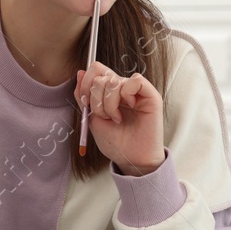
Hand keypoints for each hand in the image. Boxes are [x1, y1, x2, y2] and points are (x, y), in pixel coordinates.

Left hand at [76, 61, 164, 175]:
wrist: (131, 159)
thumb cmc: (115, 143)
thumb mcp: (91, 118)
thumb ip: (83, 96)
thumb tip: (80, 72)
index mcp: (108, 92)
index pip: (95, 70)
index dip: (85, 82)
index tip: (85, 103)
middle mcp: (122, 88)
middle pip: (101, 76)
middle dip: (96, 100)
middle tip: (104, 117)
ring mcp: (136, 91)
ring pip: (114, 80)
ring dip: (109, 103)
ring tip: (116, 118)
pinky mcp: (150, 95)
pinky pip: (136, 80)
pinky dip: (127, 94)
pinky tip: (130, 107)